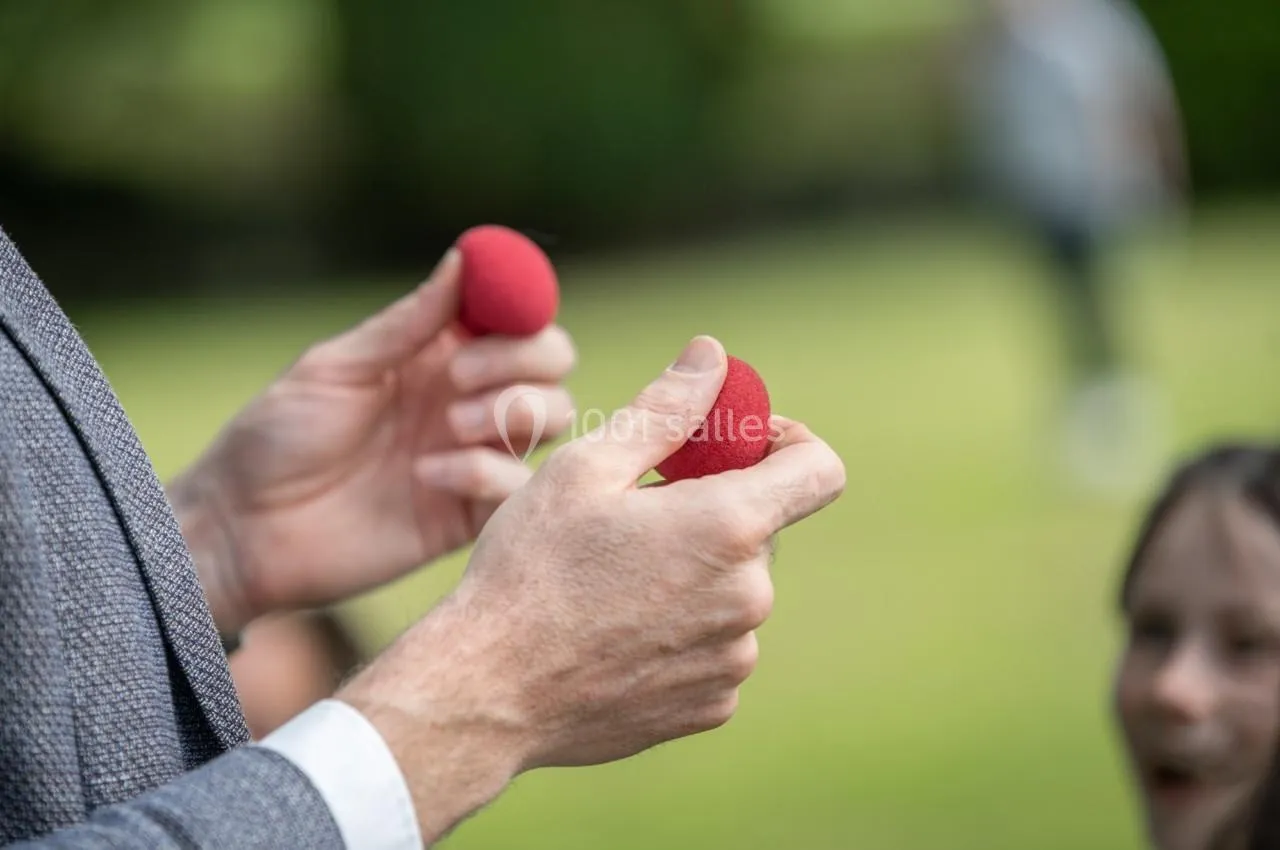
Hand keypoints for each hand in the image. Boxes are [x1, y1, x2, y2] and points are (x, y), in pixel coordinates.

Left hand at [170, 250, 576, 633]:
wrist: (245, 529)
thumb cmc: (277, 437)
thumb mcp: (338, 367)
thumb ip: (408, 322)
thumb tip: (464, 257)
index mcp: (437, 353)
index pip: (516, 316)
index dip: (522, 305)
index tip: (497, 312)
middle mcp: (467, 399)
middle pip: (552, 363)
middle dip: (522, 359)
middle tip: (460, 377)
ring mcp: (473, 455)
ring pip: (554, 417)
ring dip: (513, 411)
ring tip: (449, 428)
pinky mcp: (471, 514)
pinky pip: (521, 485)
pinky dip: (487, 472)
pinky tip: (427, 479)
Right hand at [337, 336, 845, 843]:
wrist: (487, 692)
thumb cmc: (529, 569)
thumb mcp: (587, 468)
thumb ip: (665, 407)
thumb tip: (713, 354)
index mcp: (729, 526)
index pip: (820, 470)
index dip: (787, 443)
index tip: (735, 445)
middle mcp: (750, 596)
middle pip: (760, 530)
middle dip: (711, 510)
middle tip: (635, 515)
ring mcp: (734, 658)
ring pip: (732, 590)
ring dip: (692, 573)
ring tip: (612, 581)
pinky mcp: (711, 705)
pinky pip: (714, 647)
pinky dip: (680, 630)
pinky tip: (615, 632)